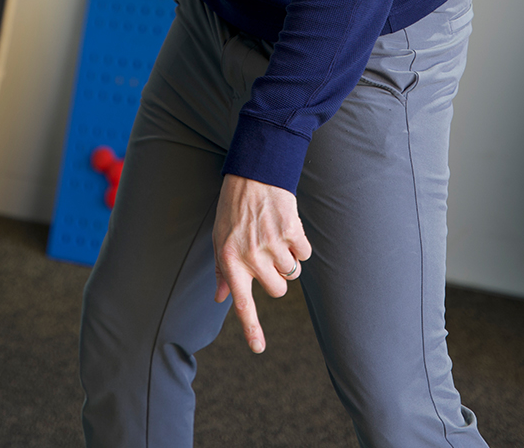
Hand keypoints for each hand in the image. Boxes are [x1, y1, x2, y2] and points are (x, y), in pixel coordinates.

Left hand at [211, 173, 311, 353]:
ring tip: (273, 236)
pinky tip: (286, 228)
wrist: (252, 175)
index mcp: (230, 259)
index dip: (251, 327)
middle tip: (267, 254)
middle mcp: (250, 255)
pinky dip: (299, 245)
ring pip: (292, 274)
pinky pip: (304, 255)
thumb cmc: (233, 210)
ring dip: (288, 259)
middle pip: (278, 290)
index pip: (241, 300)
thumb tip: (221, 299)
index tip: (258, 349)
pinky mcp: (291, 232)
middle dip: (277, 277)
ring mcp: (271, 244)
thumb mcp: (219, 238)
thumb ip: (223, 270)